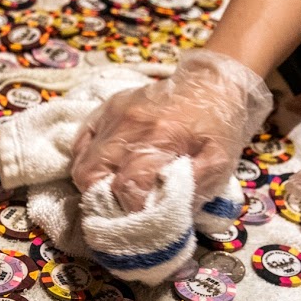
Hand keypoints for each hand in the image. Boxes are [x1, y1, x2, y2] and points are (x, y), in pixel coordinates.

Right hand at [71, 50, 272, 212]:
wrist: (212, 82)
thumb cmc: (218, 127)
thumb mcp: (219, 161)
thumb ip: (193, 189)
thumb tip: (163, 215)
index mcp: (160, 139)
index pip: (126, 187)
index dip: (130, 210)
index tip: (141, 218)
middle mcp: (129, 126)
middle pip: (91, 175)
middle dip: (102, 200)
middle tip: (120, 207)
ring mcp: (113, 115)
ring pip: (81, 162)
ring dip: (92, 184)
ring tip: (111, 191)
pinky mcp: (106, 109)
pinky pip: (80, 141)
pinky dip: (85, 160)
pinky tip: (103, 168)